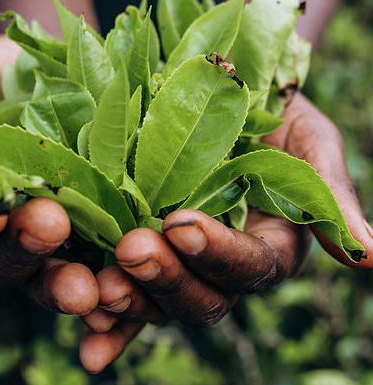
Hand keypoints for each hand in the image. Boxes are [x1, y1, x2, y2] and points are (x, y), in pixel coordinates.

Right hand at [0, 36, 99, 316]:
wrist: (61, 68)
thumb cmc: (1, 69)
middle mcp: (6, 222)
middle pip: (2, 257)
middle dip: (22, 249)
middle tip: (48, 228)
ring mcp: (54, 229)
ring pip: (50, 270)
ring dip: (64, 283)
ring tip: (87, 288)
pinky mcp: (99, 226)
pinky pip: (100, 262)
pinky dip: (108, 277)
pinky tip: (123, 286)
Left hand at [79, 92, 372, 372]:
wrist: (221, 100)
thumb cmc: (274, 117)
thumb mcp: (309, 143)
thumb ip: (329, 197)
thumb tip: (371, 255)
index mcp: (268, 246)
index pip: (250, 267)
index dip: (219, 253)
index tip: (183, 224)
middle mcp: (222, 266)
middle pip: (202, 296)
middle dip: (167, 278)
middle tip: (131, 249)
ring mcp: (180, 265)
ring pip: (159, 301)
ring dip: (130, 303)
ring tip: (97, 291)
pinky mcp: (145, 255)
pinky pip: (128, 293)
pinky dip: (110, 318)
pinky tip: (89, 332)